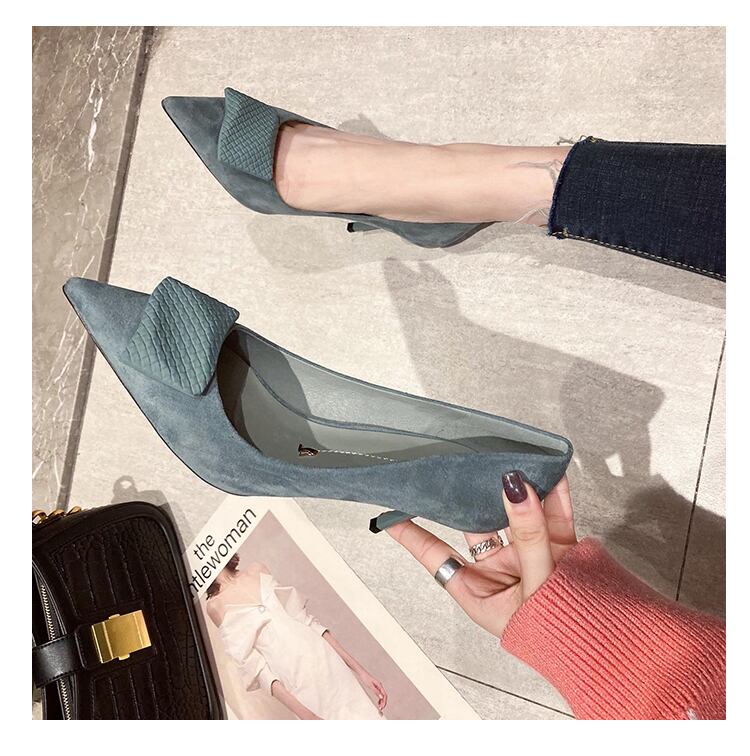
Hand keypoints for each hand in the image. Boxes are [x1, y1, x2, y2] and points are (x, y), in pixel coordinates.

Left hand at [357, 669, 387, 710]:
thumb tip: (381, 697)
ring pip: (382, 695)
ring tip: (379, 707)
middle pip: (384, 696)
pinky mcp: (376, 687)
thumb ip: (376, 692)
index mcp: (380, 685)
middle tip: (381, 708)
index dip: (384, 702)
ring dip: (382, 701)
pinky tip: (378, 702)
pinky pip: (379, 694)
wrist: (362, 674)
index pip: (384, 695)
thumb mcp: (370, 686)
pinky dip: (379, 699)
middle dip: (383, 703)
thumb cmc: (366, 678)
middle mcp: (380, 686)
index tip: (382, 707)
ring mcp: (378, 687)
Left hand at [387, 473, 576, 637]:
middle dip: (470, 494)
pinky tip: (549, 470)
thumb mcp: (536, 585)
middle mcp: (499, 571)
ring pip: (515, 515)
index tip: (387, 511)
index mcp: (478, 591)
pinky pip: (554, 514)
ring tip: (504, 457)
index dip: (411, 533)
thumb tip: (514, 487)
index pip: (435, 555)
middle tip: (460, 462)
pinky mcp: (561, 549)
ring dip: (512, 488)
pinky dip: (554, 493)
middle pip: (477, 525)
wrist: (618, 651)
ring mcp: (530, 557)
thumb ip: (528, 535)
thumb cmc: (563, 636)